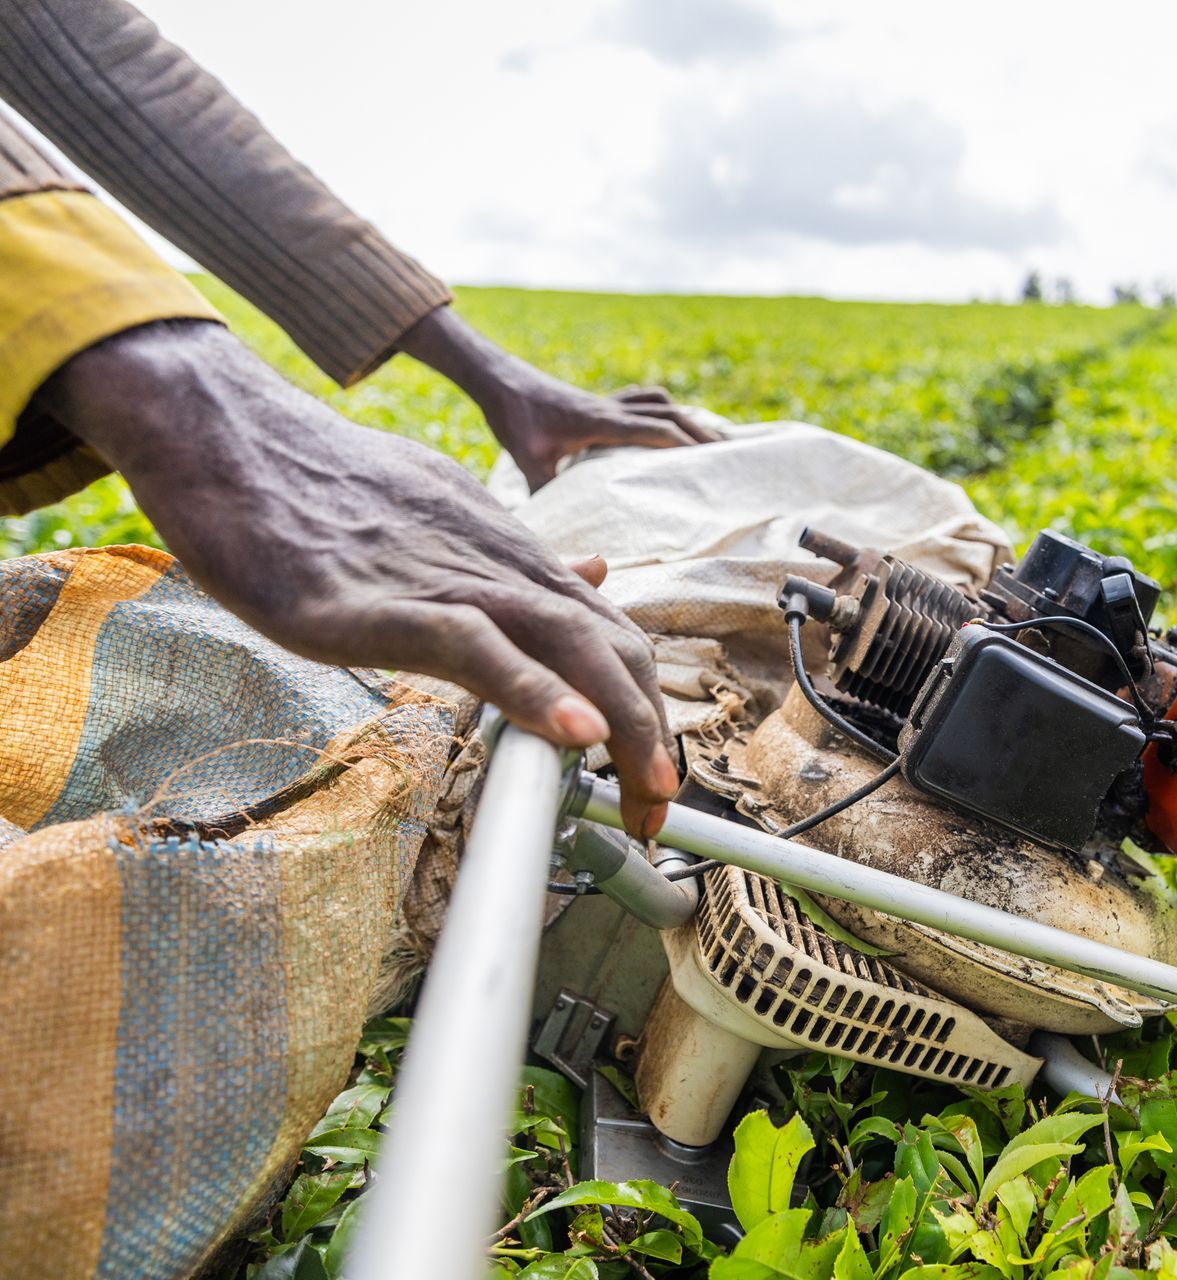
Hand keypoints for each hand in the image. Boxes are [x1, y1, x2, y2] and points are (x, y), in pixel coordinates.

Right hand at [41, 320, 679, 836]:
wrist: (233, 439)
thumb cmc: (330, 489)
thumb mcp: (450, 521)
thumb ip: (521, 561)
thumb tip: (590, 574)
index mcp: (516, 560)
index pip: (612, 637)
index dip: (647, 708)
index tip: (652, 775)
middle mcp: (504, 568)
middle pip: (615, 648)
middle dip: (651, 735)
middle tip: (659, 808)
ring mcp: (451, 582)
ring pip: (572, 645)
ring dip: (626, 726)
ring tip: (651, 792)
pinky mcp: (385, 604)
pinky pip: (479, 646)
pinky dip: (537, 691)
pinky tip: (577, 733)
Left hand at [396, 306, 718, 488]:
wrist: (498, 378)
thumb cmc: (513, 418)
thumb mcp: (527, 461)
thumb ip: (543, 493)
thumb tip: (549, 532)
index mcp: (601, 422)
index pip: (655, 430)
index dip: (685, 443)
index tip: (712, 460)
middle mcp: (610, 408)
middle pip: (668, 414)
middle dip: (700, 432)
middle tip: (728, 452)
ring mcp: (606, 401)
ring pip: (658, 401)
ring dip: (684, 416)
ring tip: (708, 436)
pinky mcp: (598, 400)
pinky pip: (641, 399)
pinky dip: (661, 410)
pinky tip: (666, 423)